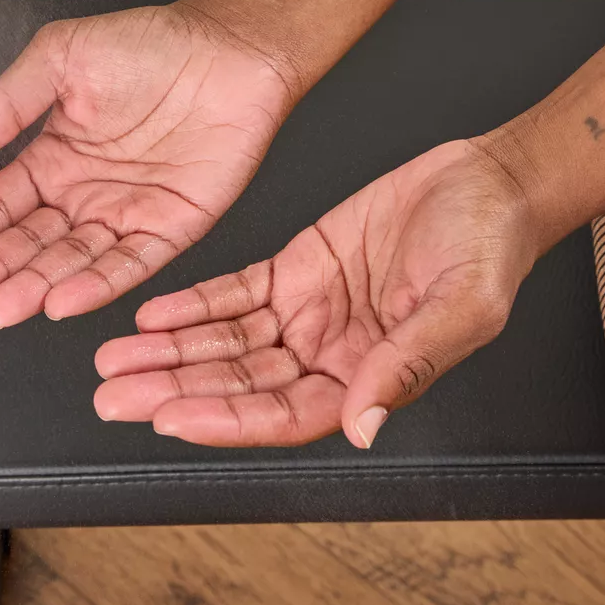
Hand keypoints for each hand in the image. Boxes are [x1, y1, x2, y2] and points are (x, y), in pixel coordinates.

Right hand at [0, 1, 301, 328]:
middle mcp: (85, 194)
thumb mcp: (61, 58)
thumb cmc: (151, 43)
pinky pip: (131, 264)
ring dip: (34, 285)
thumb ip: (6, 104)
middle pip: (28, 243)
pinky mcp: (173, 227)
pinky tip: (62, 301)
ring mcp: (127, 214)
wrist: (230, 48)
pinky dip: (98, 284)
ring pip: (72, 261)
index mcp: (53, 157)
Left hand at [92, 138, 541, 448]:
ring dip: (169, 353)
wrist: (489, 182)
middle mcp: (329, 353)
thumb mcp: (460, 306)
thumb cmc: (491, 246)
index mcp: (368, 377)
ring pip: (225, 344)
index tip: (172, 415)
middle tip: (113, 393)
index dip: (224, 419)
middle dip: (173, 390)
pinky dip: (191, 305)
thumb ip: (408, 363)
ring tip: (112, 359)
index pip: (282, 414)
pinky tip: (150, 315)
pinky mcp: (296, 270)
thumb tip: (364, 423)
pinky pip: (233, 295)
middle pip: (238, 385)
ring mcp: (309, 313)